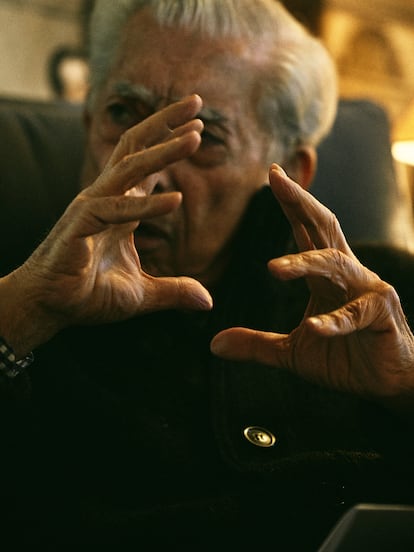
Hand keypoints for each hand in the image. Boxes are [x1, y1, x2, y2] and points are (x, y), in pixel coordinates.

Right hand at [1, 95, 211, 354]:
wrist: (51, 307)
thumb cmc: (89, 294)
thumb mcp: (143, 292)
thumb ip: (175, 290)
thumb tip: (207, 301)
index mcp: (120, 206)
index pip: (143, 161)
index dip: (168, 140)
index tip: (197, 126)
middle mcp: (106, 197)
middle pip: (135, 147)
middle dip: (166, 122)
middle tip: (197, 102)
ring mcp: (92, 207)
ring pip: (129, 168)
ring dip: (164, 150)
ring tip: (196, 136)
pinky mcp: (81, 224)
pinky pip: (117, 209)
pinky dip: (147, 206)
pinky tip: (175, 200)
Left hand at [211, 164, 413, 410]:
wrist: (388, 383)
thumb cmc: (345, 358)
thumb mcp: (292, 352)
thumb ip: (256, 344)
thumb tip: (214, 345)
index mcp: (327, 276)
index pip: (307, 231)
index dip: (291, 203)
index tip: (272, 174)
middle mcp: (348, 274)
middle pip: (324, 229)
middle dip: (301, 202)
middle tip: (276, 179)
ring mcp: (368, 291)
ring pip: (335, 266)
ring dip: (305, 264)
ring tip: (274, 269)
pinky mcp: (381, 315)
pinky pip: (355, 315)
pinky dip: (333, 322)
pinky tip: (314, 328)